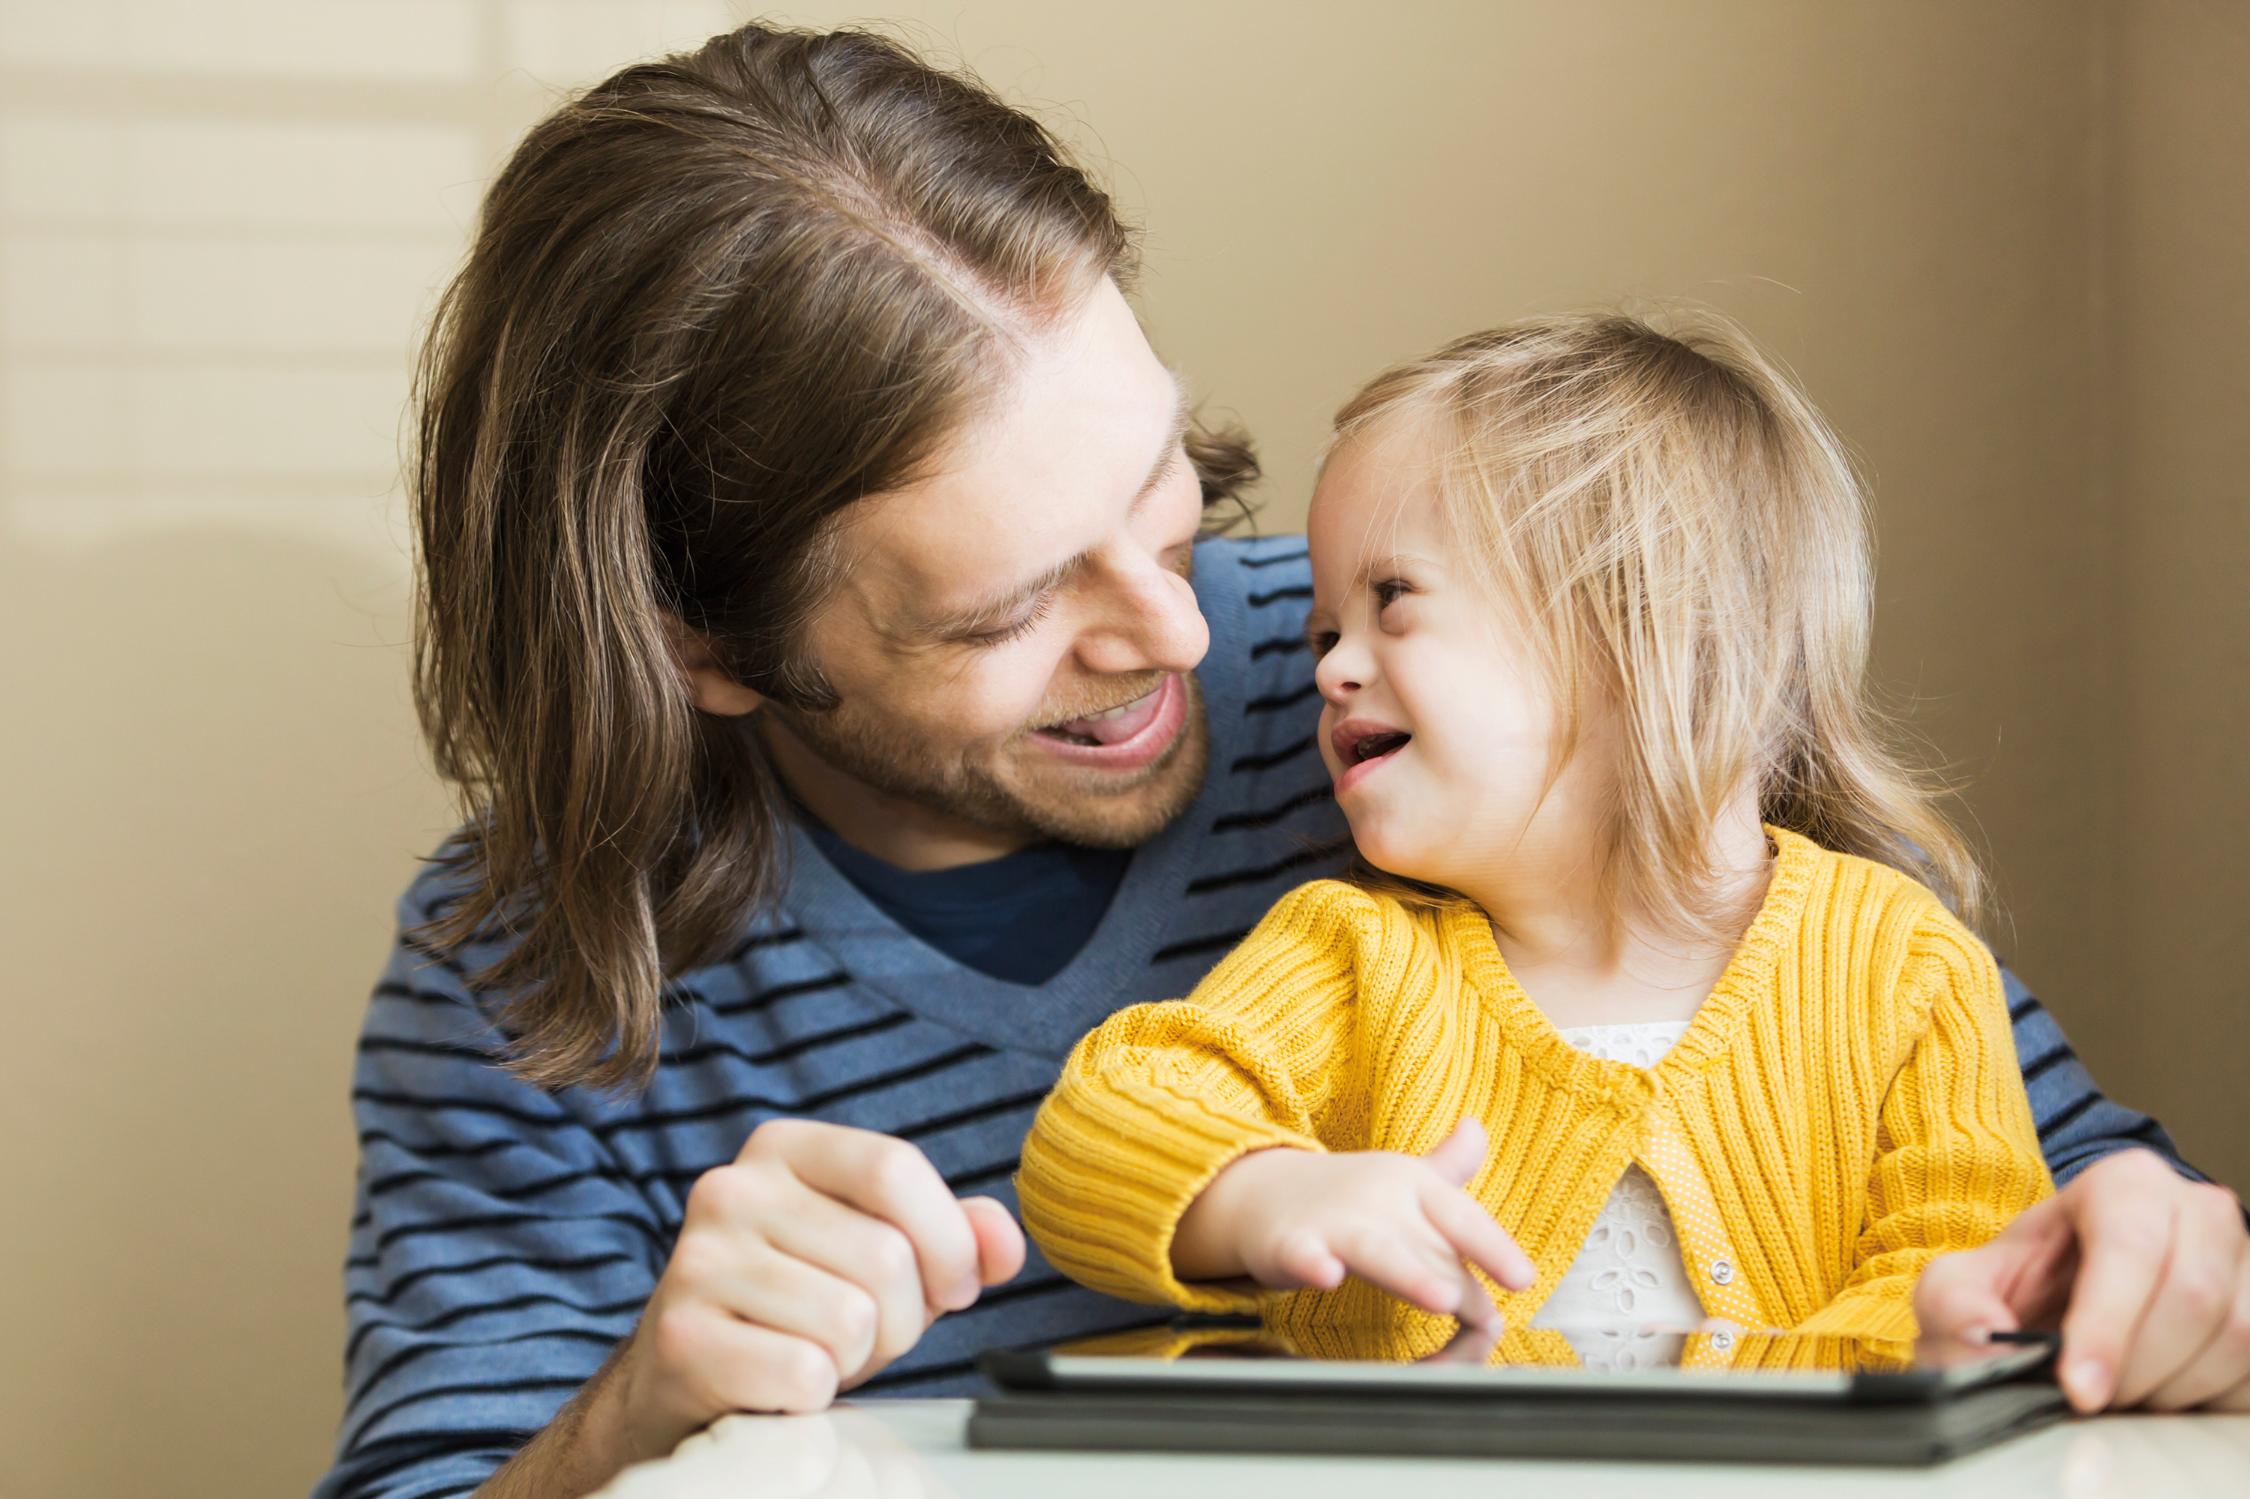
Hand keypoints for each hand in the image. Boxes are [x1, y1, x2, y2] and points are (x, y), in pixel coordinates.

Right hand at [614, 1119, 1024, 1454]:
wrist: (690, 1374)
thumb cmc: (799, 1306)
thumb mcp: (880, 1254)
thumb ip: (952, 1235)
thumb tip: (1004, 1244)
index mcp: (783, 1148)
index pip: (893, 1167)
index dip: (947, 1239)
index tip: (955, 1285)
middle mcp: (730, 1189)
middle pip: (884, 1254)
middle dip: (905, 1317)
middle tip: (870, 1333)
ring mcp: (696, 1261)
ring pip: (851, 1319)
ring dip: (858, 1357)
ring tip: (821, 1351)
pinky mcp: (681, 1337)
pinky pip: (805, 1373)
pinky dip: (814, 1393)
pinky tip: (783, 1381)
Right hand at [1174, 1119, 1534, 1330]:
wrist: (1258, 1190)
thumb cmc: (1345, 1194)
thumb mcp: (1401, 1175)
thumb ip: (1448, 1165)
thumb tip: (1478, 1129)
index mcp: (1410, 1185)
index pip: (1461, 1215)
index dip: (1493, 1246)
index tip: (1524, 1279)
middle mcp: (1377, 1199)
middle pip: (1427, 1245)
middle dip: (1458, 1283)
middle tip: (1486, 1320)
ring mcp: (1333, 1220)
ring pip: (1377, 1250)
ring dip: (1410, 1273)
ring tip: (1439, 1298)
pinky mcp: (1288, 1242)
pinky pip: (1301, 1255)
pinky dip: (1312, 1264)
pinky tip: (1325, 1276)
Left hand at [1914, 1148, 2249, 1411]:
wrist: (2072, 1296)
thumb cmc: (2027, 1282)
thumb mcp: (1965, 1283)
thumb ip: (1955, 1304)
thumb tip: (1984, 1338)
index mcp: (2125, 1184)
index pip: (2130, 1247)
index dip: (2107, 1325)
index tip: (2079, 1389)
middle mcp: (2198, 1210)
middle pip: (2192, 1298)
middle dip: (2135, 1367)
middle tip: (2090, 1399)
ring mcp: (2246, 1261)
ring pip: (2236, 1339)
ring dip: (2172, 1388)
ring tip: (2118, 1393)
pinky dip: (2206, 1400)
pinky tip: (2158, 1394)